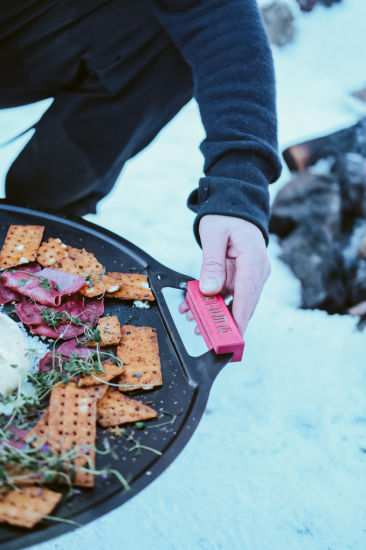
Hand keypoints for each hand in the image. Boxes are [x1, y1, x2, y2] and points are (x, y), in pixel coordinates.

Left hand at [179, 215, 270, 334]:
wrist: (235, 205)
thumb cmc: (226, 216)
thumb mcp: (213, 235)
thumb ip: (212, 263)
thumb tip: (210, 290)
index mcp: (254, 259)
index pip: (248, 294)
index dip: (240, 317)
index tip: (232, 335)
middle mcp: (257, 271)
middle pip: (243, 303)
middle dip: (222, 320)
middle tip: (202, 331)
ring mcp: (250, 275)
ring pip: (233, 301)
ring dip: (213, 311)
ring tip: (192, 318)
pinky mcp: (241, 277)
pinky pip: (227, 293)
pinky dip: (211, 300)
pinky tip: (193, 305)